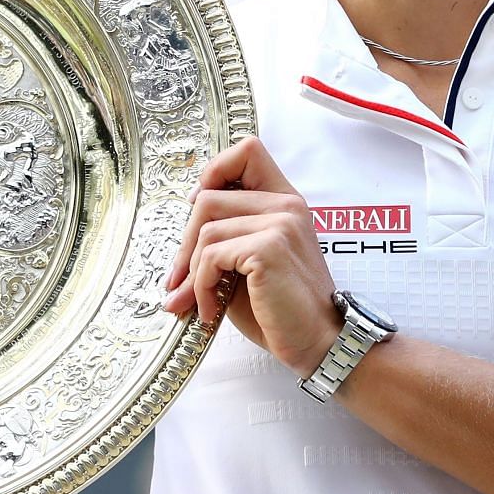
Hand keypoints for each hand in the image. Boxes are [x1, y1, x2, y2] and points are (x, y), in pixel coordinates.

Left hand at [161, 136, 340, 377]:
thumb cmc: (283, 309)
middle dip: (184, 243)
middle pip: (209, 197)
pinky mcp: (268, 248)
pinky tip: (211, 309)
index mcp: (285, 202)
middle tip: (180, 280)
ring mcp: (279, 223)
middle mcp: (286, 205)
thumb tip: (173, 263)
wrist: (319, 342)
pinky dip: (202, 286)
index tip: (198, 210)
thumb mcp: (249, 267)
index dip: (214, 172)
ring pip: (205, 230)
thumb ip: (222, 245)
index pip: (247, 152)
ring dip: (192, 272)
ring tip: (199, 300)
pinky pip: (211, 256)